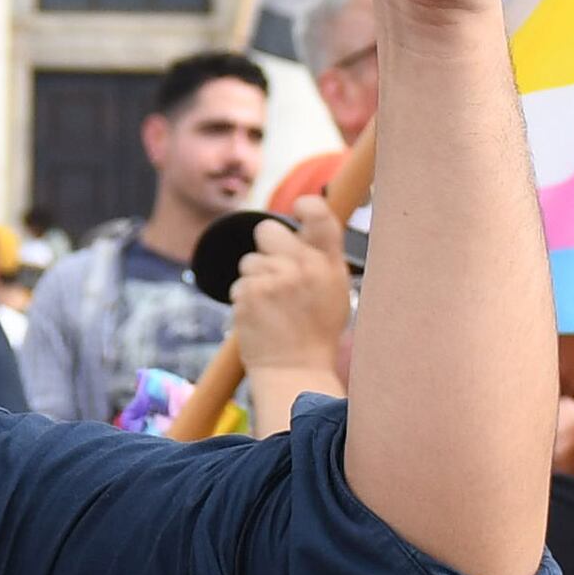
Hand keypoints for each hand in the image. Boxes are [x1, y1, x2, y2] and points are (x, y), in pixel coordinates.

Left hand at [227, 196, 357, 380]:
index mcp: (328, 264)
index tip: (299, 207)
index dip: (305, 204)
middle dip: (266, 246)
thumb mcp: (334, 291)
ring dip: (255, 278)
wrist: (295, 370)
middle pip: (267, 229)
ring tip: (273, 305)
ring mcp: (273, 280)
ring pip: (249, 261)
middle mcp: (302, 266)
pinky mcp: (248, 295)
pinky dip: (246, 299)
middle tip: (276, 271)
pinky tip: (262, 317)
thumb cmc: (316, 332)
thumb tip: (305, 224)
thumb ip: (321, 256)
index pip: (318, 213)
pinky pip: (239, 284)